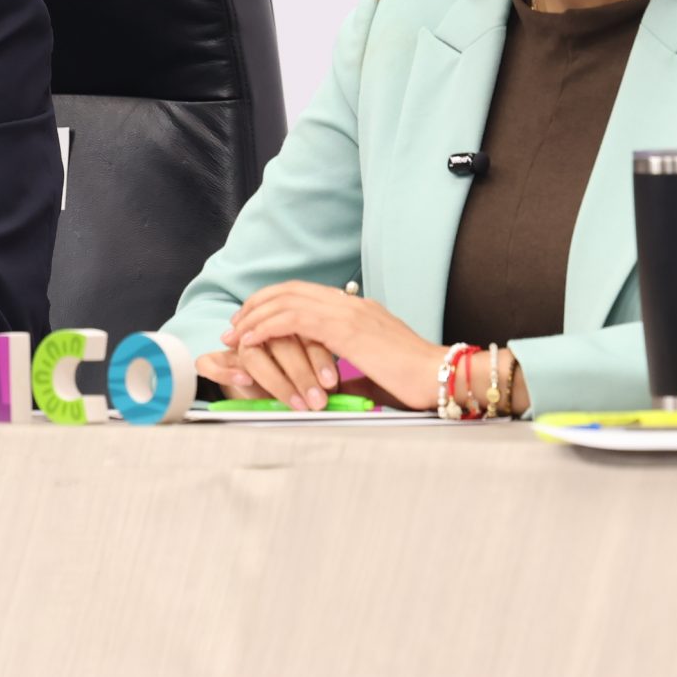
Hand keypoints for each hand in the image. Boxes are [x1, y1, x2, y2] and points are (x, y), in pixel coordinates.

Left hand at [225, 282, 445, 410]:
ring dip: (254, 316)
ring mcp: (348, 311)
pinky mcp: (345, 329)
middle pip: (289, 290)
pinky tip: (251, 341)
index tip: (252, 321)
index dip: (273, 303)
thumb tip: (322, 386)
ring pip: (286, 300)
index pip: (304, 293)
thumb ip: (345, 373)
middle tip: (235, 326)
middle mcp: (349, 303)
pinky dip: (266, 327)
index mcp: (356, 308)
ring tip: (235, 335)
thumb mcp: (371, 373)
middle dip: (256, 305)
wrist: (441, 378)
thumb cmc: (413, 381)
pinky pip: (293, 319)